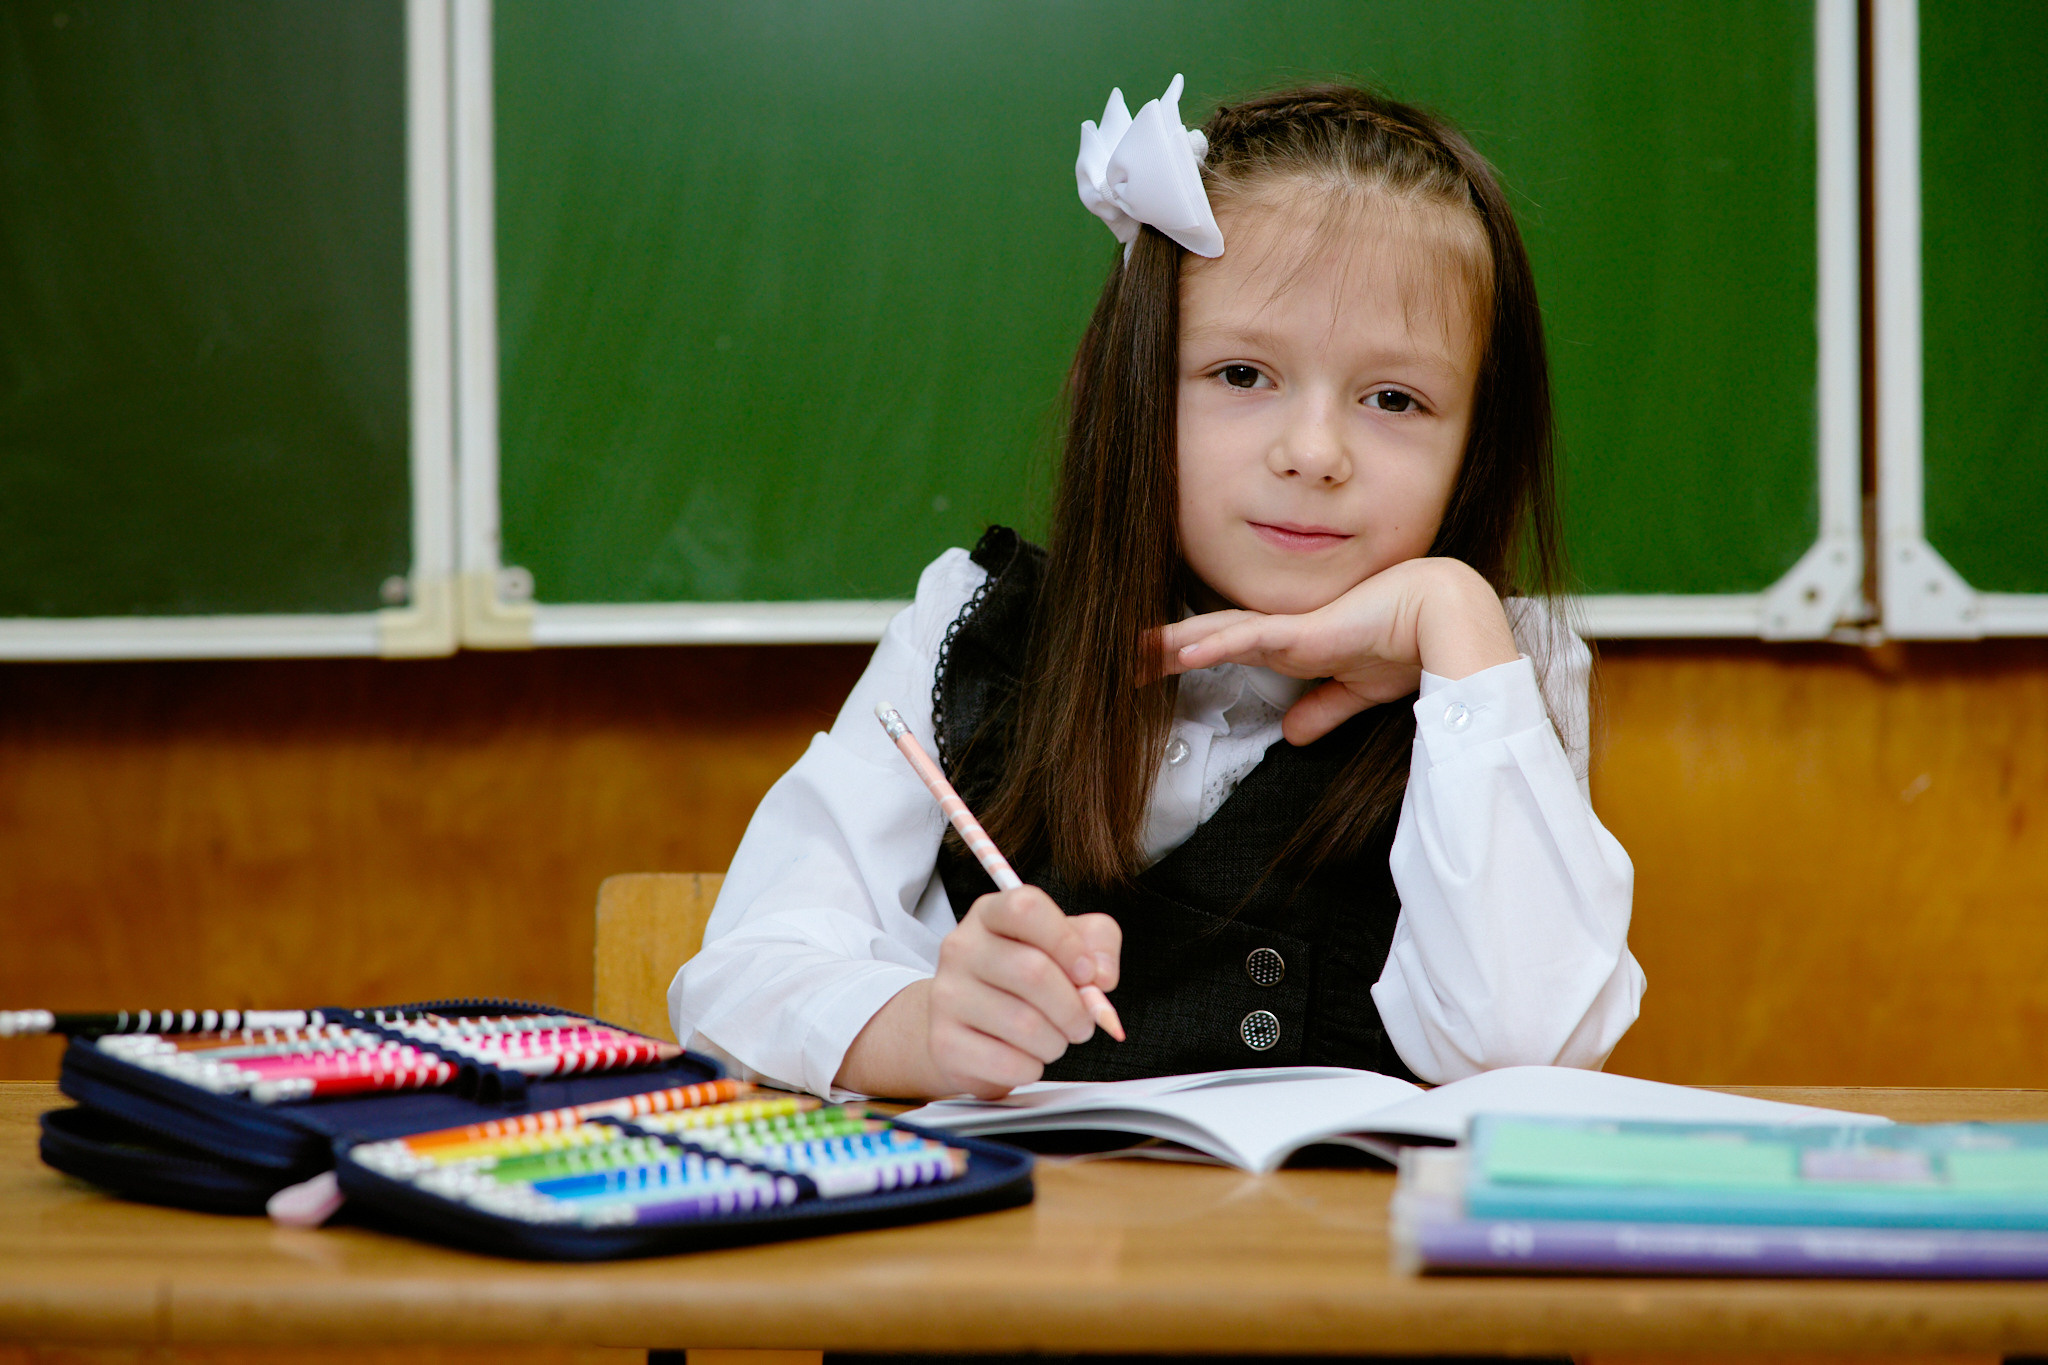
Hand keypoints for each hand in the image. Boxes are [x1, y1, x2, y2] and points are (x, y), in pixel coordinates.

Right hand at [925, 886, 1121, 1098]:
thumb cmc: (1022, 983)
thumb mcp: (1066, 947)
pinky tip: (1025, 1057)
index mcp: (991, 914)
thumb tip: (1101, 975)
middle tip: (1082, 1022)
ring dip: (1056, 1041)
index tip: (1086, 972)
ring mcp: (947, 994)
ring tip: (1051, 1039)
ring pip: (1025, 1024)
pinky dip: (1031, 1067)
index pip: (1026, 908)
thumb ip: (1098, 944)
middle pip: (1033, 971)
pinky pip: (1008, 1062)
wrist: (967, 1027)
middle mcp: (961, 948)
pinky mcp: (944, 1042)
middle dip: (1074, 1008)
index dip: (1066, 942)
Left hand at [1158, 558, 1518, 744]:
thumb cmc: (1405, 643)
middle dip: (1162, 649)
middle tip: (1118, 662)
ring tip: (1131, 656)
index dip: (1185, 656)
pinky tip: (1181, 653)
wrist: (1442, 615)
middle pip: (1206, 637)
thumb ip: (1322, 709)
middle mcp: (1280, 632)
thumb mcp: (1354, 690)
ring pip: (1215, 633)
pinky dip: (1213, 645)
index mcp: (1289, 644)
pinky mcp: (1301, 632)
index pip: (1225, 648)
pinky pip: (1248, 638)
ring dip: (1173, 645)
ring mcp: (1287, 629)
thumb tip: (1294, 736)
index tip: (1149, 669)